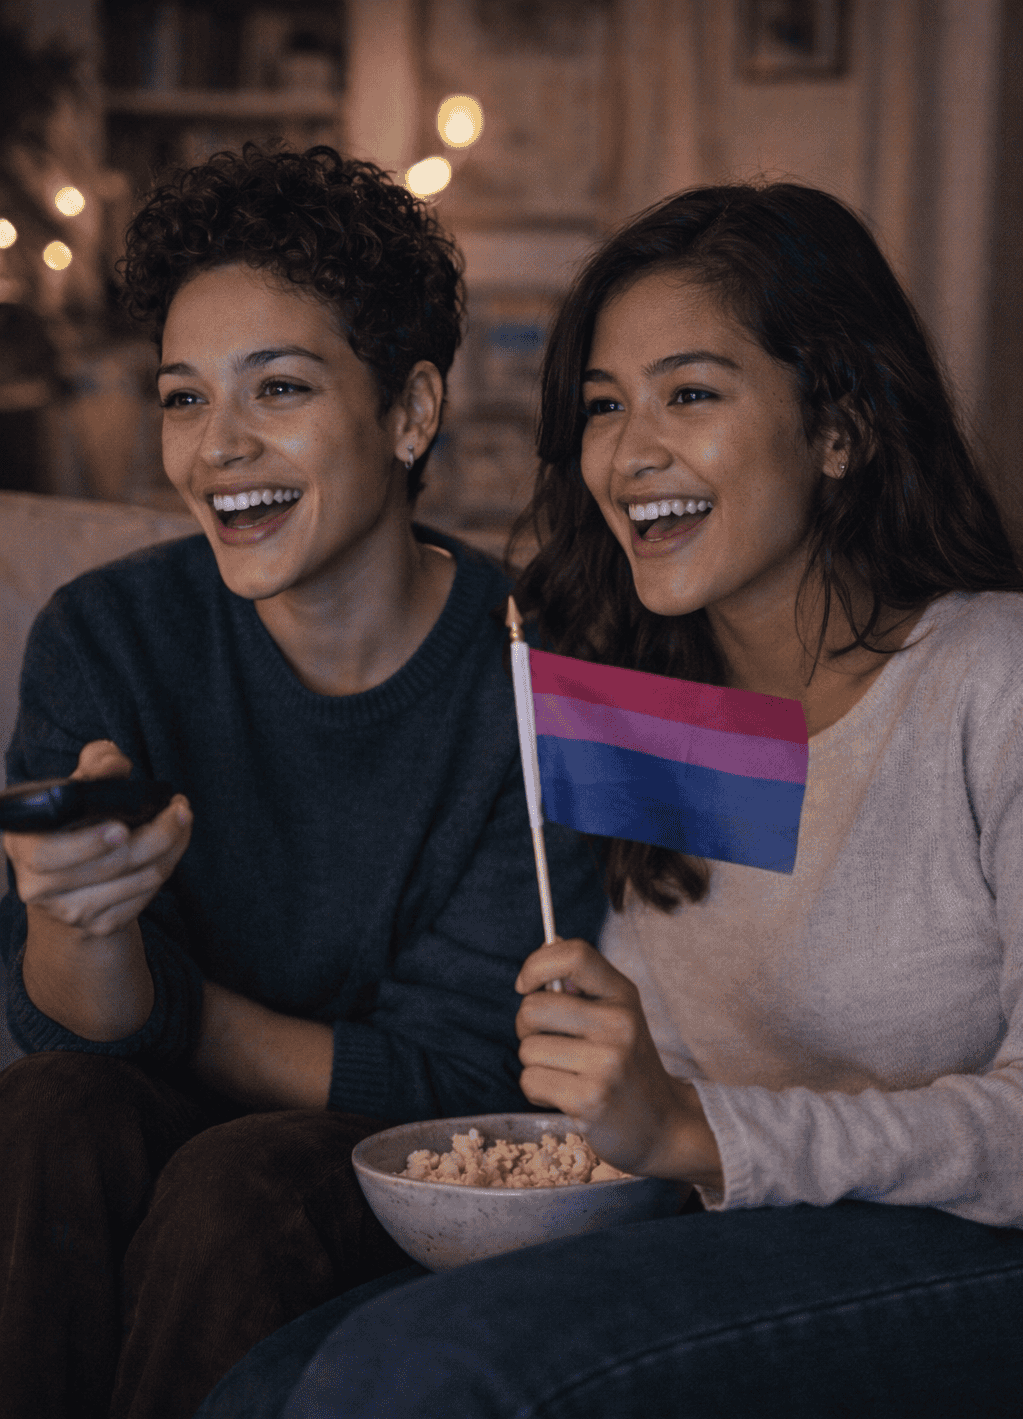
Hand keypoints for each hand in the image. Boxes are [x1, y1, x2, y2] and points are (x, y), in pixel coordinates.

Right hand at [4, 739, 192, 939]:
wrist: (64, 879)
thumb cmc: (68, 823)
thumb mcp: (70, 791)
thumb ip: (92, 768)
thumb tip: (114, 765)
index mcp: (23, 847)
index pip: (50, 854)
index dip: (88, 843)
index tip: (122, 827)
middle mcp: (39, 886)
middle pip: (111, 866)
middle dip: (156, 835)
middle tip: (179, 809)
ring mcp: (71, 911)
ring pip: (139, 880)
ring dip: (172, 846)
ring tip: (182, 817)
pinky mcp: (101, 924)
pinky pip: (147, 896)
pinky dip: (168, 864)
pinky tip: (175, 843)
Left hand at [515, 938, 722, 1187]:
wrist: (663, 1125)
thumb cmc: (627, 1063)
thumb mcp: (617, 1014)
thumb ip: (582, 987)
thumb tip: (540, 961)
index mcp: (623, 995)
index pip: (575, 955)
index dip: (537, 964)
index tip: (526, 985)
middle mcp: (619, 1024)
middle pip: (533, 1008)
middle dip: (526, 1027)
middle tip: (547, 1040)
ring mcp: (606, 1062)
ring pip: (528, 1049)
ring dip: (535, 1064)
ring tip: (566, 1073)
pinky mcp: (590, 1099)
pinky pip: (530, 1081)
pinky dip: (537, 1090)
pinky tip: (564, 1094)